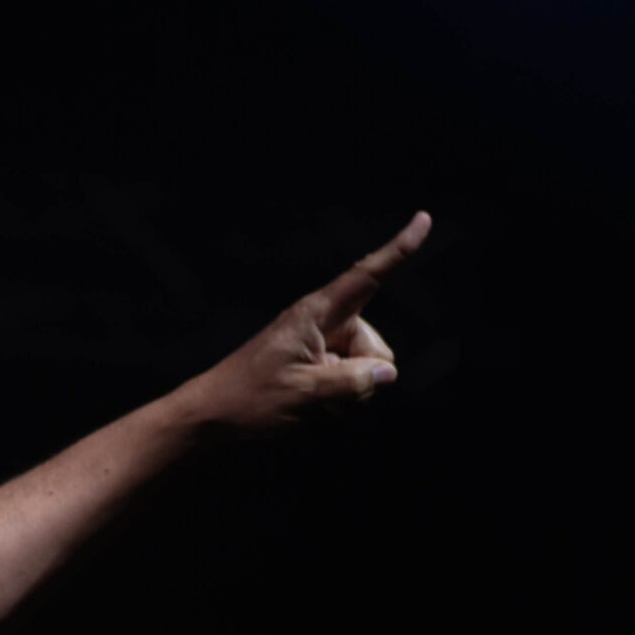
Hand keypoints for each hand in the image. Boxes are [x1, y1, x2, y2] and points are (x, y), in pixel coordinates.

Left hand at [183, 211, 431, 432]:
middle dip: (361, 379)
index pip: (367, 276)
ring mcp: (321, 346)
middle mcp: (323, 324)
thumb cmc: (250, 400)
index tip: (423, 218)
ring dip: (347, 394)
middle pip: (376, 350)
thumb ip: (352, 384)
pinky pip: (349, 384)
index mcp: (316, 314)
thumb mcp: (305, 394)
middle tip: (316, 394)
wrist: (211, 415)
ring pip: (366, 372)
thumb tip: (387, 373)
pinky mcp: (316, 365)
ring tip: (306, 401)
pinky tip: (308, 407)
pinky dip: (337, 400)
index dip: (398, 249)